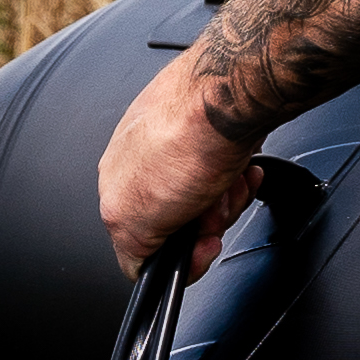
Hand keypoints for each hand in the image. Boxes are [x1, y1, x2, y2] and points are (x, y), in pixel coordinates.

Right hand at [94, 55, 260, 283]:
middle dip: (207, 223)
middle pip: (183, 222)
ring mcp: (175, 143)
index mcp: (115, 184)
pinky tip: (244, 168)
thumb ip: (129, 251)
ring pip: (209, 198)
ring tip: (232, 181)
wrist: (228, 92)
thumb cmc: (185, 139)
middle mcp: (140, 161)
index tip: (202, 248)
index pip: (148, 243)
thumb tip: (136, 267)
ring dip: (227, 199)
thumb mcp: (134, 220)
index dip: (182, 254)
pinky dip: (239, 175)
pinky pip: (227, 170)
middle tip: (216, 209)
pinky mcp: (208, 128)